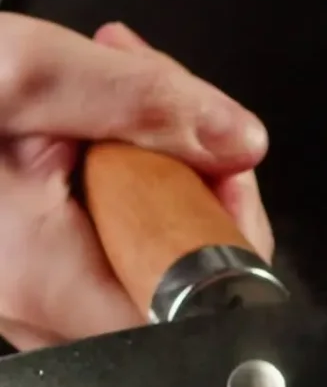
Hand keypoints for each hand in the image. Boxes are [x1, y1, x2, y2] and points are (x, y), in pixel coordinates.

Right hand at [0, 14, 273, 350]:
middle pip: (179, 274)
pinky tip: (91, 132)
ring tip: (113, 105)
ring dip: (153, 174)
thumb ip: (146, 104)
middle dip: (193, 181)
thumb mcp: (27, 74)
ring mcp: (31, 301)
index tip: (219, 163)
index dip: (230, 228)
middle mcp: (41, 312)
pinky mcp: (25, 278)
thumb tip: (240, 140)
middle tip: (165, 109)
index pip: (199, 297)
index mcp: (49, 282)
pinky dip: (116, 186)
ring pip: (144, 256)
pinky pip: (106, 246)